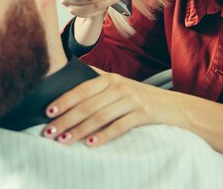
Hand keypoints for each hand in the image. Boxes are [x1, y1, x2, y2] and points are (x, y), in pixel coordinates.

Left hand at [41, 72, 189, 146]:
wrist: (176, 107)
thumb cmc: (140, 98)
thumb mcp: (119, 86)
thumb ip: (97, 84)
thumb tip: (66, 84)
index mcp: (110, 78)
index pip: (81, 89)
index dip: (63, 100)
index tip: (47, 112)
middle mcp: (119, 86)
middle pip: (87, 104)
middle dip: (66, 119)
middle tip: (49, 132)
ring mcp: (132, 99)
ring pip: (100, 116)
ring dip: (79, 130)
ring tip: (64, 140)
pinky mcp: (144, 113)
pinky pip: (120, 126)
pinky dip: (104, 135)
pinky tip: (91, 144)